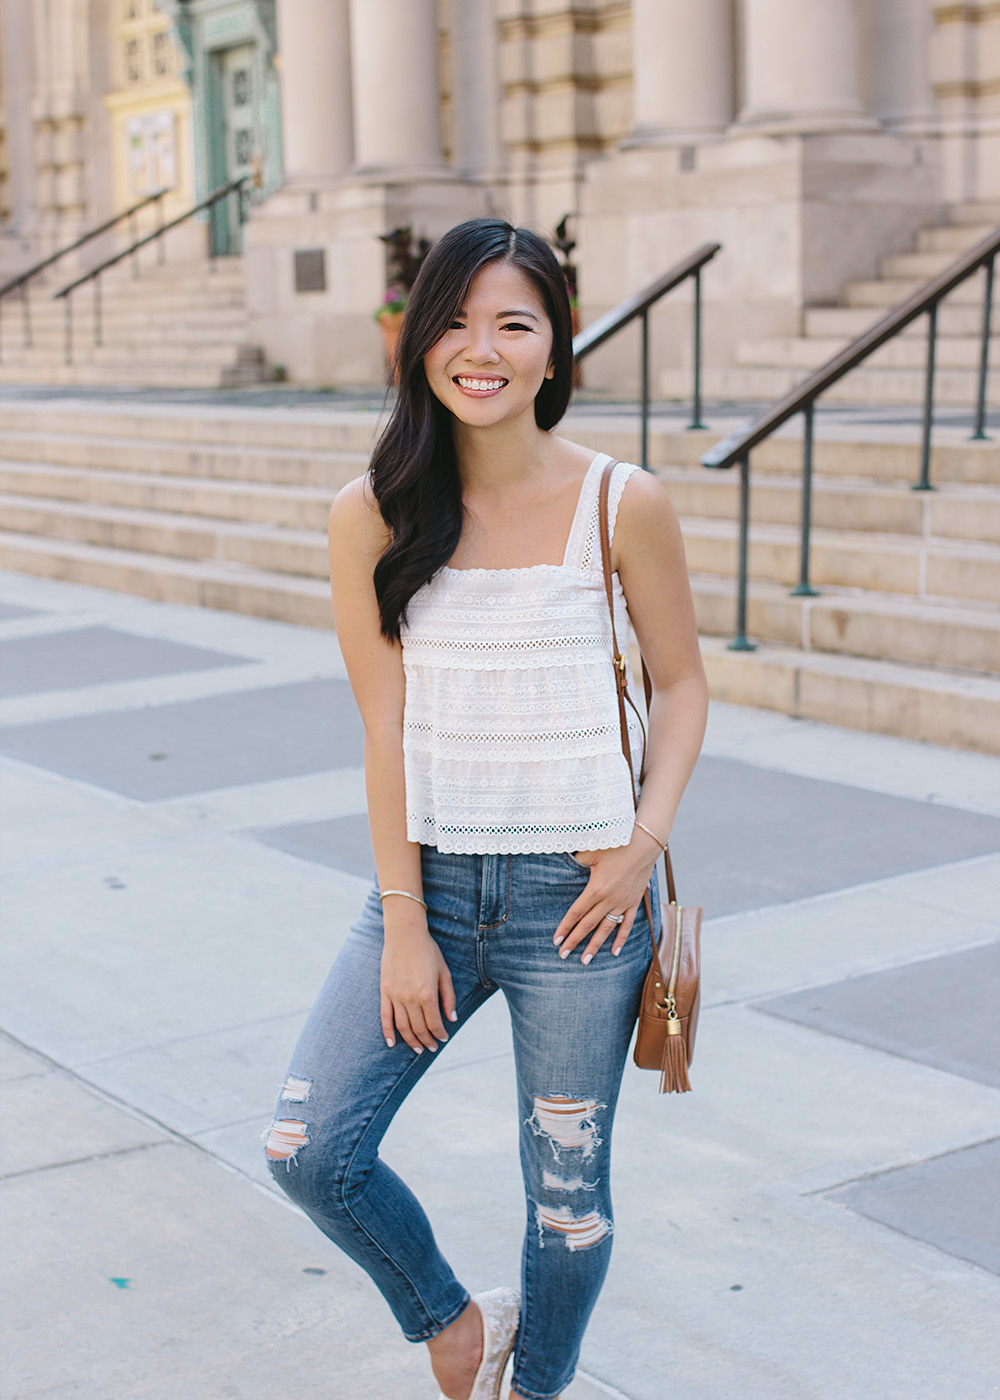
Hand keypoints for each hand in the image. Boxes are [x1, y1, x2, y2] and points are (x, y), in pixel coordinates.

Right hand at [380, 916, 456, 1052]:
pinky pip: (385, 1017)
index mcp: (427, 994)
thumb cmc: (428, 951)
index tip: (444, 1038)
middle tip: (432, 1048)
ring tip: (418, 1049)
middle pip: (419, 1028)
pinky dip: (388, 1032)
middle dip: (427, 1041)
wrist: (405, 934)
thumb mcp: (444, 972)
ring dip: (411, 1041)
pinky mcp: (385, 992)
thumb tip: (451, 1018)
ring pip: (403, 1027)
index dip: (440, 1034)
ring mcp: (396, 996)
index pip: (434, 1023)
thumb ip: (448, 997)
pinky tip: (392, 1043)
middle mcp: (410, 998)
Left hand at [553, 840, 659, 963]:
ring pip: (606, 930)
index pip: (576, 913)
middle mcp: (609, 900)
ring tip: (585, 961)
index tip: (556, 941)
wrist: (645, 844)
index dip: (565, 927)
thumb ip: (576, 862)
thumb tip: (565, 866)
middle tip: (563, 956)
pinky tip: (615, 952)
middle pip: (588, 925)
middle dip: (575, 941)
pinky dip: (621, 938)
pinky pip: (626, 924)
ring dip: (595, 946)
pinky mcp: (634, 902)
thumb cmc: (616, 845)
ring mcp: (623, 903)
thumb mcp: (591, 852)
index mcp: (596, 889)